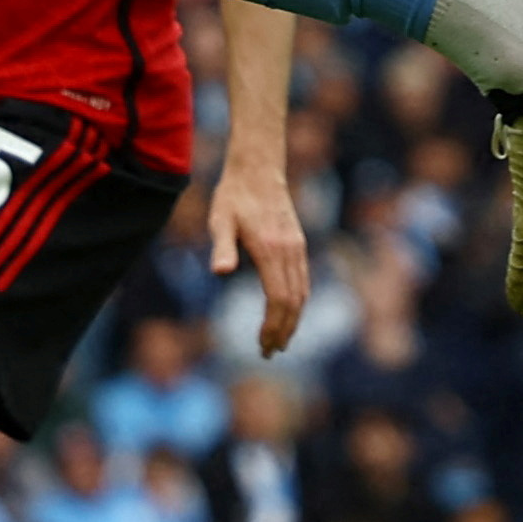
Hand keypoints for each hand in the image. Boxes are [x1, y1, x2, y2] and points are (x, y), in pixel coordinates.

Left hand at [210, 160, 312, 357]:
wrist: (258, 168)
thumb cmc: (233, 195)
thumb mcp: (219, 219)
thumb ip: (222, 246)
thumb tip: (219, 272)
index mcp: (270, 250)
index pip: (278, 299)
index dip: (273, 327)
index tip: (262, 346)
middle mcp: (289, 251)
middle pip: (294, 302)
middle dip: (283, 331)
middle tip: (269, 353)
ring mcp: (297, 248)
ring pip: (302, 293)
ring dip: (293, 320)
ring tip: (279, 341)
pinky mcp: (298, 244)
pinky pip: (303, 281)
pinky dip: (298, 303)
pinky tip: (287, 313)